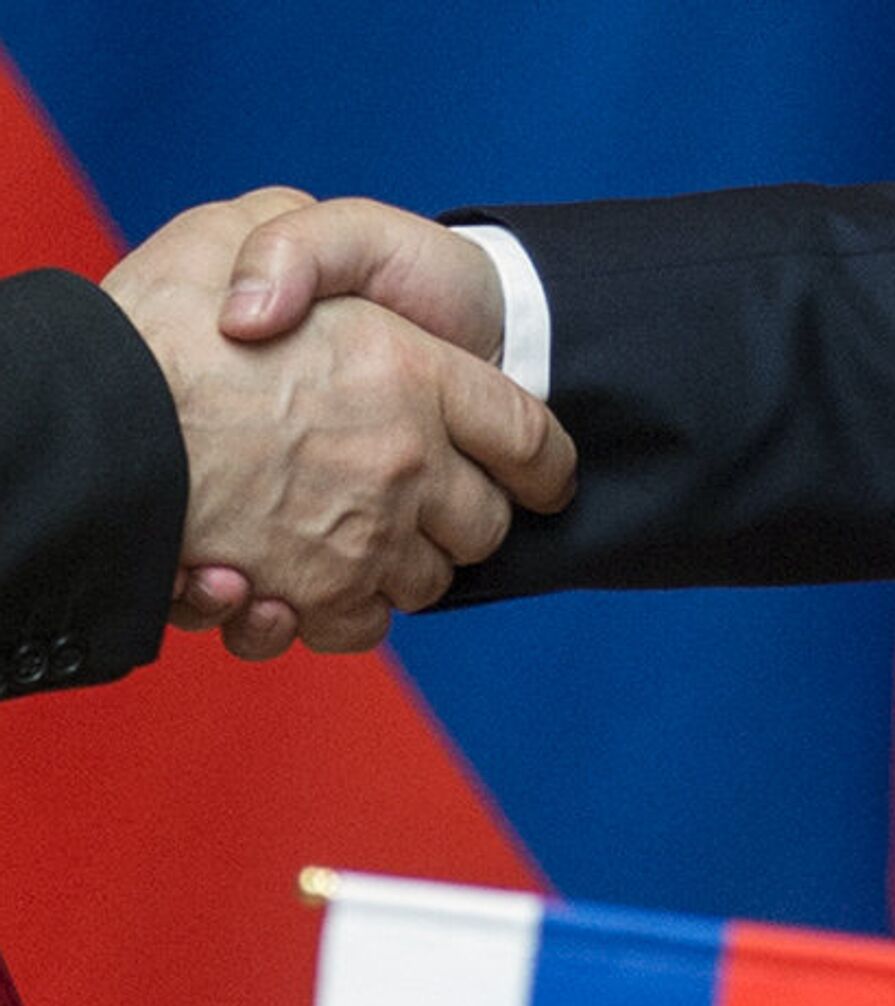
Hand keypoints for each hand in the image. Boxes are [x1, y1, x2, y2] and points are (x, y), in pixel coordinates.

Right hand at [106, 191, 574, 655]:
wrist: (89, 417)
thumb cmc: (160, 315)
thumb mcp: (241, 229)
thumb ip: (309, 245)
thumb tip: (338, 304)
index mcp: (408, 372)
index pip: (530, 438)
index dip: (543, 464)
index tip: (540, 477)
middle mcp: (405, 466)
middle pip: (486, 526)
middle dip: (460, 518)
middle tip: (405, 491)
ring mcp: (366, 540)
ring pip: (427, 583)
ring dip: (396, 565)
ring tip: (337, 528)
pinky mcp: (321, 598)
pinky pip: (365, 626)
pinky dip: (342, 613)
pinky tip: (297, 581)